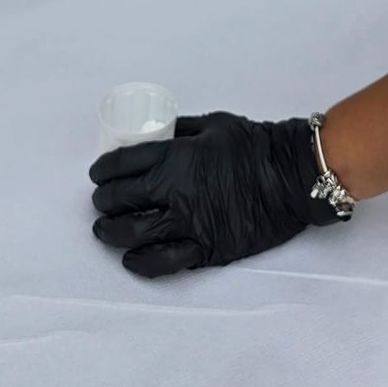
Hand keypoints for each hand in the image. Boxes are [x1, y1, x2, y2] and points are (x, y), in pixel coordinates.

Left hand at [90, 112, 340, 277]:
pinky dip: (140, 263)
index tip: (97, 174)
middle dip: (103, 201)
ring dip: (110, 233)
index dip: (102, 170)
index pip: (121, 165)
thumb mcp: (213, 123)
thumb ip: (181, 130)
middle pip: (120, 200)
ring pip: (133, 234)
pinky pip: (163, 262)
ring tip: (104, 231)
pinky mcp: (204, 249)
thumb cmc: (253, 145)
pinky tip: (131, 259)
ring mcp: (188, 224)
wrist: (290, 177)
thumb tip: (158, 134)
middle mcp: (174, 191)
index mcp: (174, 156)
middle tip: (101, 202)